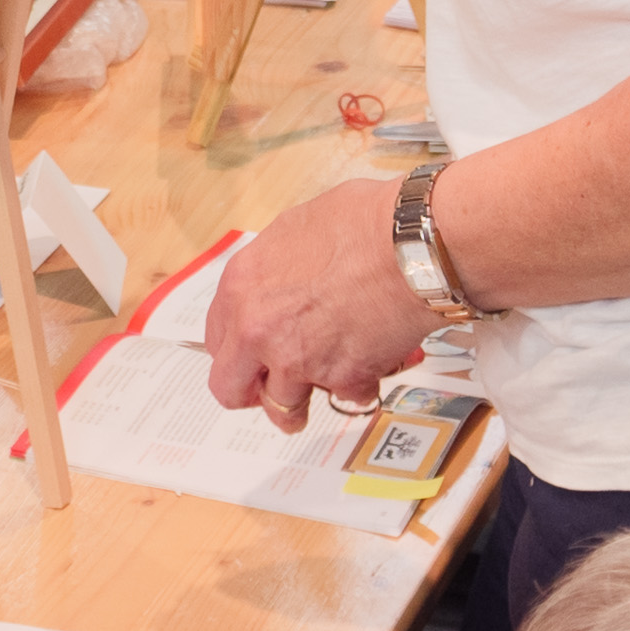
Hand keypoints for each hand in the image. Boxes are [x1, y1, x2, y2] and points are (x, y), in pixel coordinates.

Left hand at [200, 177, 438, 433]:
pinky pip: (346, 398)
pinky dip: (359, 387)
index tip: (250, 355)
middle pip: (230, 388)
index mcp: (242, 286)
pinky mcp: (342, 379)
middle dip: (252, 393)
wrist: (412, 244)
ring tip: (322, 388)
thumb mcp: (298, 228)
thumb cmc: (365, 222)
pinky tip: (371, 365)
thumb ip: (277, 267)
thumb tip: (283, 278)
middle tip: (270, 388)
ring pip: (284, 409)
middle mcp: (260, 329)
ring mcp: (298, 360)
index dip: (236, 349)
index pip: (217, 338)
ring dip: (303, 402)